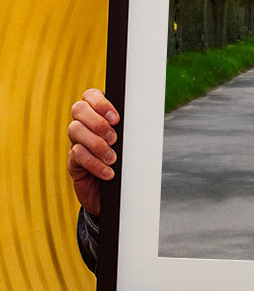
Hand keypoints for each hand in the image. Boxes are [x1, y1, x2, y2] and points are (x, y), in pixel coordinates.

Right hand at [67, 89, 119, 215]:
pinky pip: (77, 154)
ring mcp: (76, 142)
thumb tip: (143, 119)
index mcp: (98, 115)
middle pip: (78, 109)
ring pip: (75, 130)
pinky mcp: (73, 162)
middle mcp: (84, 126)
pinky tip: (108, 172)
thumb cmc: (125, 164)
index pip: (90, 95)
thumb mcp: (129, 144)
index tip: (116, 118)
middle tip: (114, 139)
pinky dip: (94, 163)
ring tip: (112, 158)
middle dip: (98, 122)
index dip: (100, 102)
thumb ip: (130, 130)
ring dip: (97, 144)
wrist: (116, 195)